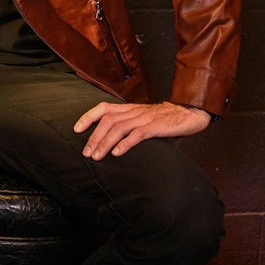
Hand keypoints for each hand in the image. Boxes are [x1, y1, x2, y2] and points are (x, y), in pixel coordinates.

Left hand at [74, 101, 210, 159]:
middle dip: (94, 136)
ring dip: (105, 142)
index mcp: (129, 108)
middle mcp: (134, 111)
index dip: (88, 116)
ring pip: (119, 128)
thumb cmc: (163, 119)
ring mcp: (145, 118)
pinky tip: (117, 153)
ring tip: (96, 156)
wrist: (189, 113)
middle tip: (86, 152)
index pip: (104, 108)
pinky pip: (137, 134)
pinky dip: (125, 144)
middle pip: (108, 120)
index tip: (76, 129)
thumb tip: (110, 141)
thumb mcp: (142, 118)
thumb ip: (128, 125)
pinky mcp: (155, 127)